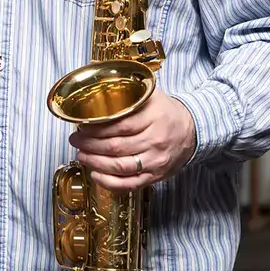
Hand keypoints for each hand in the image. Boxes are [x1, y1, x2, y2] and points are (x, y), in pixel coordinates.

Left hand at [69, 89, 196, 190]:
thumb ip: (128, 92)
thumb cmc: (166, 113)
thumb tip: (97, 86)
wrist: (193, 131)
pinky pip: (130, 184)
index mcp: (154, 118)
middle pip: (116, 147)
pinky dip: (109, 182)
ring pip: (120, 166)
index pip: (120, 125)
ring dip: (95, 162)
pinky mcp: (155, 176)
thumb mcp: (151, 96)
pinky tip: (95, 174)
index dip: (96, 128)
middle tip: (75, 140)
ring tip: (81, 155)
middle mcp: (155, 141)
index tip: (82, 126)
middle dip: (90, 145)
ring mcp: (156, 161)